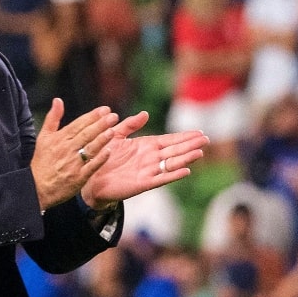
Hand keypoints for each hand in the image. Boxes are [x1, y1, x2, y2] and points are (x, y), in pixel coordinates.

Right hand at [30, 99, 118, 210]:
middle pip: (86, 134)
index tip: (105, 109)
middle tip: (113, 116)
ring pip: (89, 148)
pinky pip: (91, 166)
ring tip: (112, 130)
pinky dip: (99, 159)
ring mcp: (73, 164)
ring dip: (101, 139)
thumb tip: (58, 100)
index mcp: (60, 139)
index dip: (92, 116)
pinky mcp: (78, 178)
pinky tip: (109, 152)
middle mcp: (67, 149)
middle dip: (100, 124)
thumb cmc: (42, 162)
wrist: (37, 187)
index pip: (79, 124)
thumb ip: (52, 118)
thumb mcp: (43, 137)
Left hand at [80, 111, 208, 208]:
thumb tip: (146, 114)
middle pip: (175, 150)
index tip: (199, 132)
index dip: (184, 136)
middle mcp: (150, 158)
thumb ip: (130, 125)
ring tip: (200, 152)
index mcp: (146, 146)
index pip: (170, 140)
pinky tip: (186, 171)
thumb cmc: (103, 156)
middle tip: (206, 139)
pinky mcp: (142, 183)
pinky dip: (173, 175)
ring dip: (185, 158)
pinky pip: (161, 178)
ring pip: (171, 163)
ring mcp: (148, 171)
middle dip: (190, 145)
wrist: (90, 177)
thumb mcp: (116, 135)